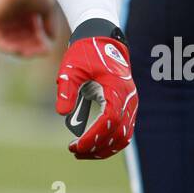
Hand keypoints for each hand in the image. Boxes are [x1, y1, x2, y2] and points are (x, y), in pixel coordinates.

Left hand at [0, 0, 59, 56]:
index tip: (46, 50)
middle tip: (38, 51)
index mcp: (25, 18)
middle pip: (21, 42)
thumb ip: (49, 25)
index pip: (31, 38)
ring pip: (10, 43)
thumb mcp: (47, 9)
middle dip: (30, 49)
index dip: (38, 46)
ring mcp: (3, 22)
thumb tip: (51, 40)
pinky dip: (7, 47)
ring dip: (20, 50)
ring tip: (28, 52)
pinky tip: (17, 49)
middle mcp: (14, 21)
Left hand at [55, 32, 136, 158]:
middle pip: (118, 133)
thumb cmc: (85, 53)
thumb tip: (62, 113)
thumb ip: (67, 89)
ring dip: (104, 148)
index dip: (94, 136)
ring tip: (80, 152)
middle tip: (73, 151)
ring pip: (123, 136)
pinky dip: (109, 142)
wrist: (102, 40)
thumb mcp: (71, 68)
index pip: (110, 120)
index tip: (76, 146)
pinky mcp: (127, 107)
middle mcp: (128, 98)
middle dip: (96, 147)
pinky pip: (123, 131)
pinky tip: (92, 146)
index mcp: (117, 88)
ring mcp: (131, 104)